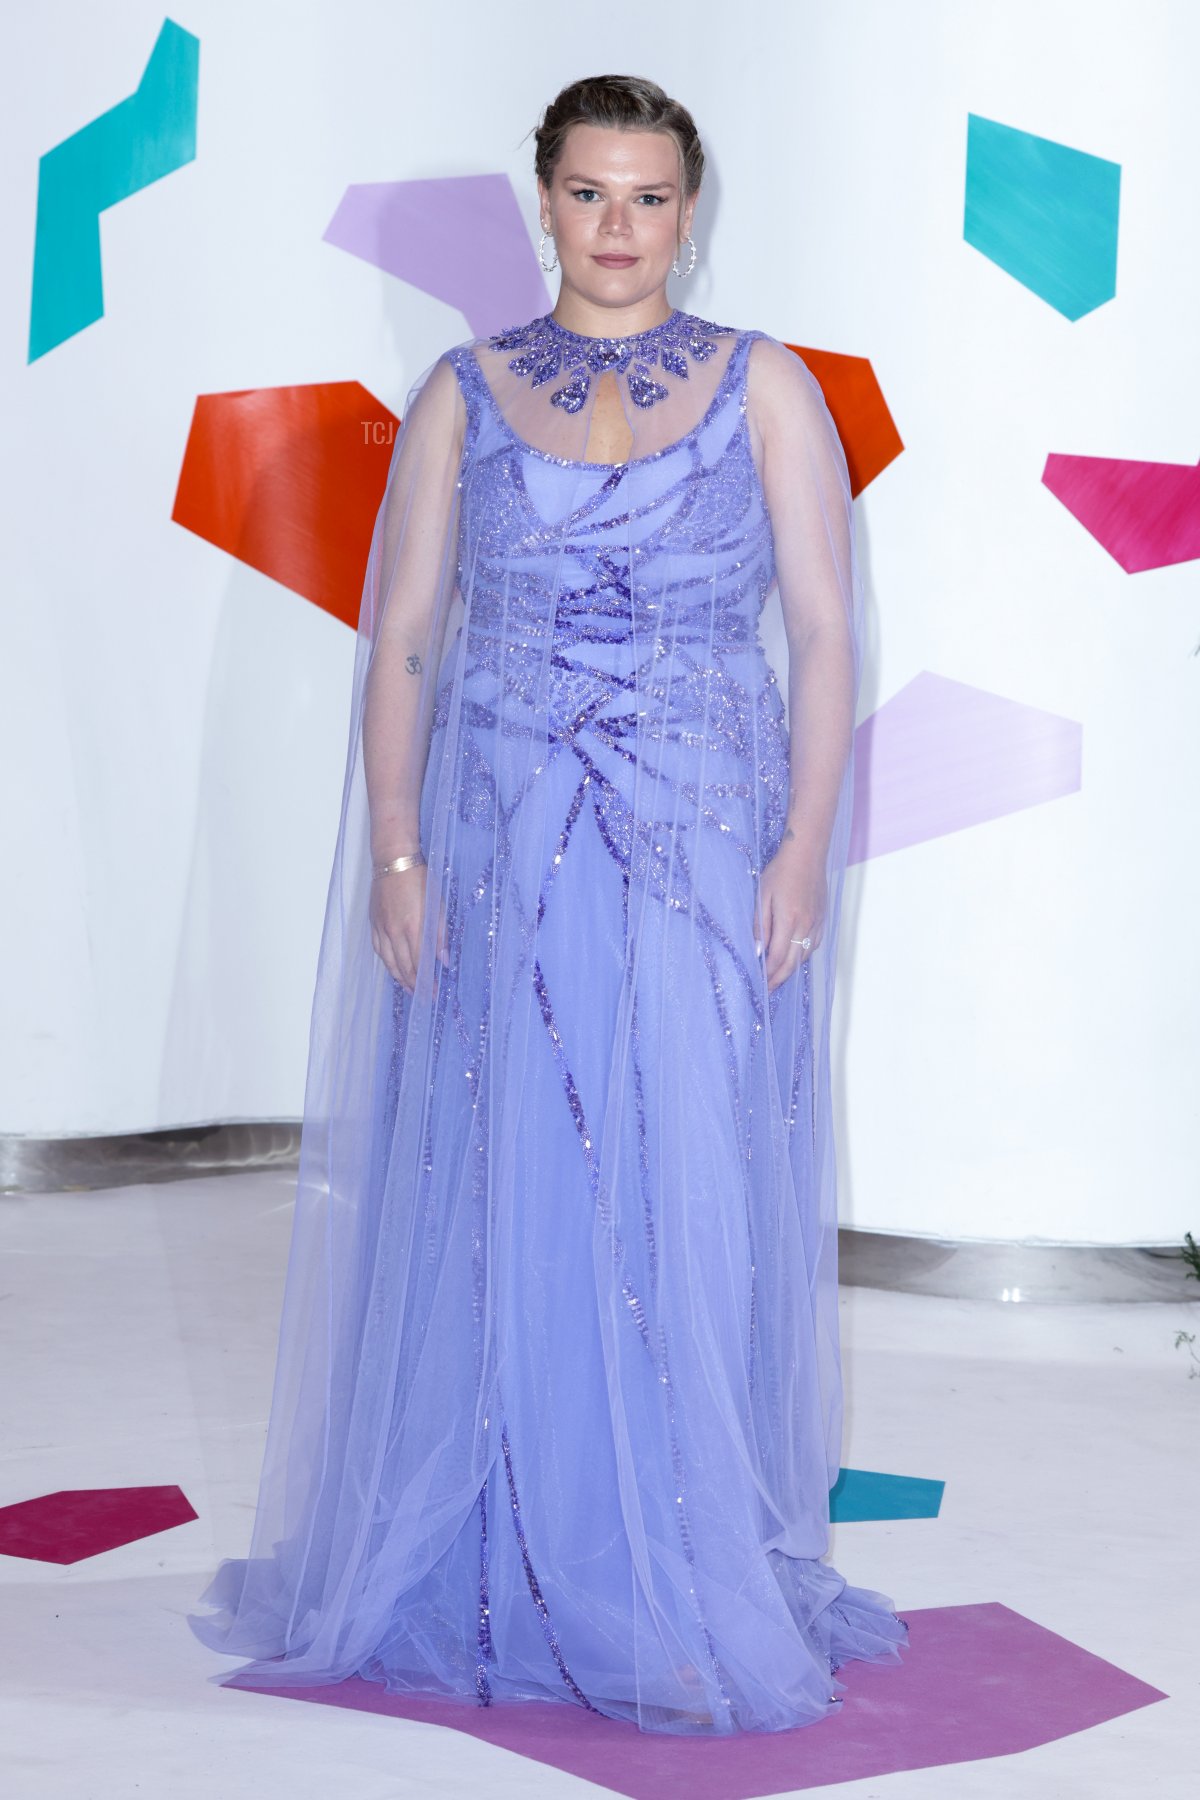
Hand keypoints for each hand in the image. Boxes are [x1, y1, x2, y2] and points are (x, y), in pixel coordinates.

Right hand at [369, 865, 447, 991]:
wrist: (393, 861)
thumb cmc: (419, 878)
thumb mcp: (437, 904)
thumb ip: (440, 933)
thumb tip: (443, 958)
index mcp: (413, 927)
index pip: (420, 963)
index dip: (426, 980)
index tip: (433, 991)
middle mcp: (395, 932)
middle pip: (404, 967)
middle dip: (414, 984)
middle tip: (423, 995)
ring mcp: (382, 928)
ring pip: (389, 962)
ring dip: (399, 977)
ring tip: (409, 988)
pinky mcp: (374, 923)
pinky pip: (379, 950)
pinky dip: (387, 963)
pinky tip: (393, 968)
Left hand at [753, 841, 826, 991]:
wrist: (807, 854)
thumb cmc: (781, 871)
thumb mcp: (763, 897)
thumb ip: (761, 926)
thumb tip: (758, 951)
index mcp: (789, 920)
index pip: (778, 957)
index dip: (769, 973)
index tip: (761, 983)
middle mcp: (806, 925)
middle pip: (794, 962)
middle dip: (780, 978)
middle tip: (769, 989)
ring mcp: (817, 922)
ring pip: (805, 955)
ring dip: (792, 968)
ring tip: (779, 975)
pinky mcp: (822, 918)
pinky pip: (814, 944)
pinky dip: (803, 955)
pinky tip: (794, 956)